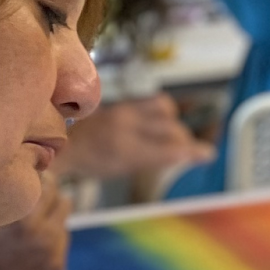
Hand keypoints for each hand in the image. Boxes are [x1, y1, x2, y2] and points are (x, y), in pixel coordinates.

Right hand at [0, 174, 72, 269]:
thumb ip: (10, 205)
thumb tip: (28, 179)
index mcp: (25, 221)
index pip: (49, 186)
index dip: (43, 181)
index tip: (38, 179)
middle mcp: (45, 236)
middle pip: (64, 203)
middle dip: (53, 200)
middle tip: (39, 201)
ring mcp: (55, 256)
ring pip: (63, 226)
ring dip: (52, 224)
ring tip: (31, 231)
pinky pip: (61, 248)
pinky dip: (50, 246)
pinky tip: (30, 253)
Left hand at [57, 95, 214, 179]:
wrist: (61, 144)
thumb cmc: (90, 163)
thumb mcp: (122, 168)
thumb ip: (155, 159)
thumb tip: (186, 154)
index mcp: (128, 150)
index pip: (172, 149)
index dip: (195, 152)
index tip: (207, 154)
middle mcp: (128, 126)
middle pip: (173, 130)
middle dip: (185, 142)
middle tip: (188, 151)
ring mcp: (124, 110)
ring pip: (166, 110)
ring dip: (174, 122)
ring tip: (170, 134)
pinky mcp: (122, 101)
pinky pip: (153, 101)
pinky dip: (163, 111)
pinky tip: (159, 121)